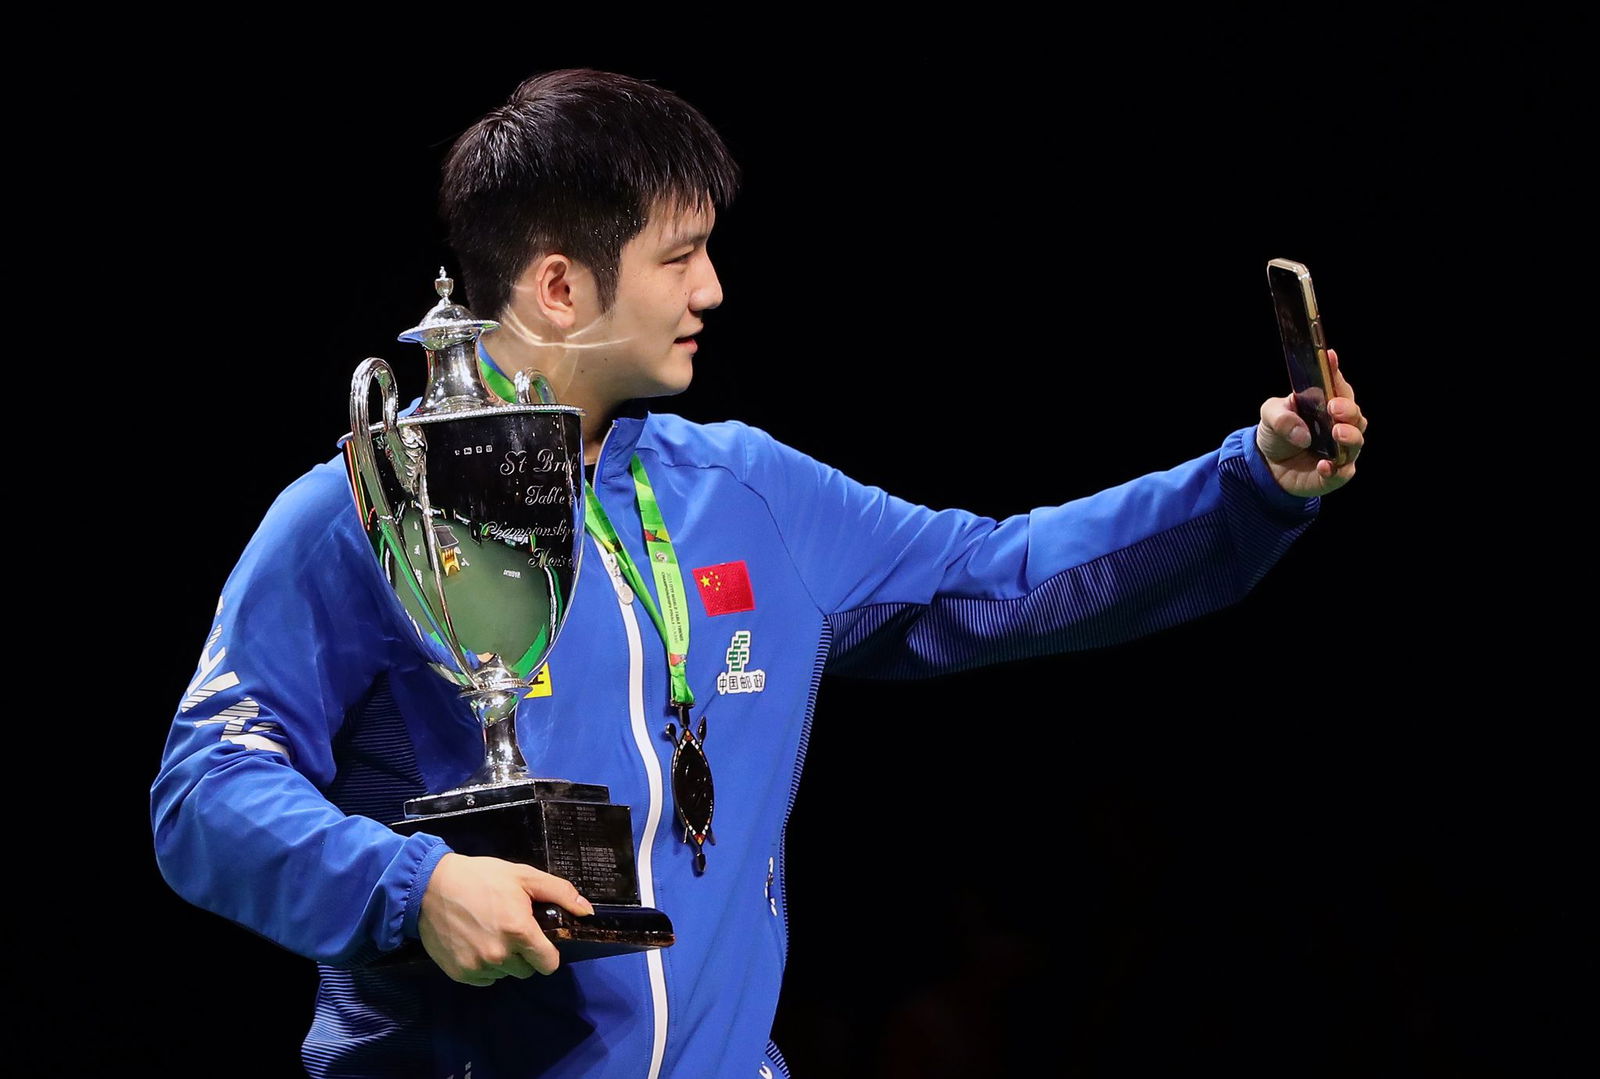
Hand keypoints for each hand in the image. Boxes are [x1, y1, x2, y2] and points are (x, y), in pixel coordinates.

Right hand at [417, 853, 593, 985]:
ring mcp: (477, 967)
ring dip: (503, 961)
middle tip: (510, 929)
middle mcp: (499, 955)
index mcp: (519, 932)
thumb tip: (587, 911)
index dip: (547, 952)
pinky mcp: (459, 974)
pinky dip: (483, 966)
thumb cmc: (481, 877)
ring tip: (489, 933)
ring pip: (504, 975)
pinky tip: (474, 943)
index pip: (549, 964)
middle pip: (527, 970)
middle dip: (524, 954)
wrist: (430, 886)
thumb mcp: (523, 876)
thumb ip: (559, 893)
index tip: (538, 940)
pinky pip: (483, 979)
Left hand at [1256, 348, 1366, 497]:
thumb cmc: (1277, 433)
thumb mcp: (1270, 416)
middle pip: (1355, 415)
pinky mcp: (1334, 475)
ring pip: (1356, 442)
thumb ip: (1281, 417)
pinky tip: (1324, 466)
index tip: (1328, 356)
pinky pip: (1343, 473)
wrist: (1266, 466)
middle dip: (1348, 409)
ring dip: (1349, 437)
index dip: (1334, 372)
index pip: (1337, 386)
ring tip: (1337, 433)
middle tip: (1335, 407)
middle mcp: (1339, 425)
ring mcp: (1340, 450)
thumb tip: (1302, 434)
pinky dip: (1336, 469)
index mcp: (1326, 404)